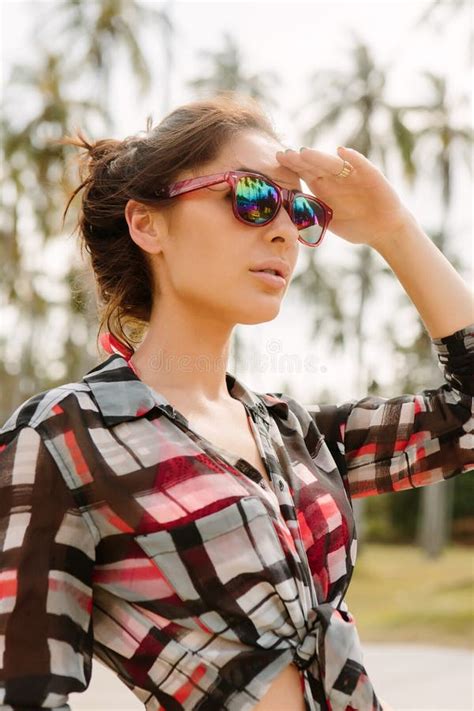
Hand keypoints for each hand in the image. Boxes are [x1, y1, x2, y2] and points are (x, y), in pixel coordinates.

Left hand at [276, 146, 414, 247]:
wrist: (383, 231)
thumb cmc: (355, 226)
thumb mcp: (328, 221)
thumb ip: (312, 214)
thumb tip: (287, 215)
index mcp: (323, 187)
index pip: (305, 172)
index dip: (292, 166)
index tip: (277, 160)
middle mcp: (336, 177)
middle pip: (315, 165)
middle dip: (300, 160)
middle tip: (285, 154)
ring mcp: (353, 175)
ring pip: (334, 164)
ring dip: (320, 158)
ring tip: (305, 153)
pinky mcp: (371, 176)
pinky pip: (361, 165)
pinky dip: (352, 158)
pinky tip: (341, 152)